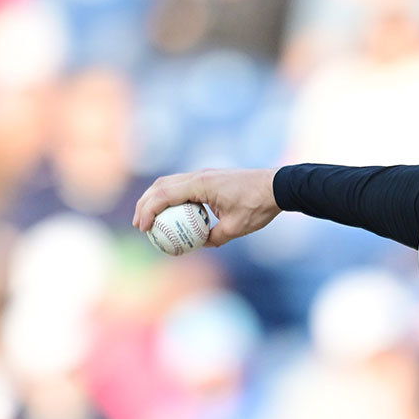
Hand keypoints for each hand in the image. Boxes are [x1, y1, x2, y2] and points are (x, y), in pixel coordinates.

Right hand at [133, 168, 280, 246]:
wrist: (278, 186)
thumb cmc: (259, 206)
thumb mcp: (236, 228)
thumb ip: (214, 238)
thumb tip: (199, 244)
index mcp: (201, 184)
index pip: (164, 195)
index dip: (148, 211)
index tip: (143, 228)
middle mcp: (199, 175)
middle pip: (161, 186)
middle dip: (145, 204)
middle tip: (140, 225)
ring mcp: (204, 175)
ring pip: (170, 183)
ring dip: (156, 199)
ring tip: (150, 219)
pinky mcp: (211, 178)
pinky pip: (184, 186)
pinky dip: (172, 198)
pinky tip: (174, 214)